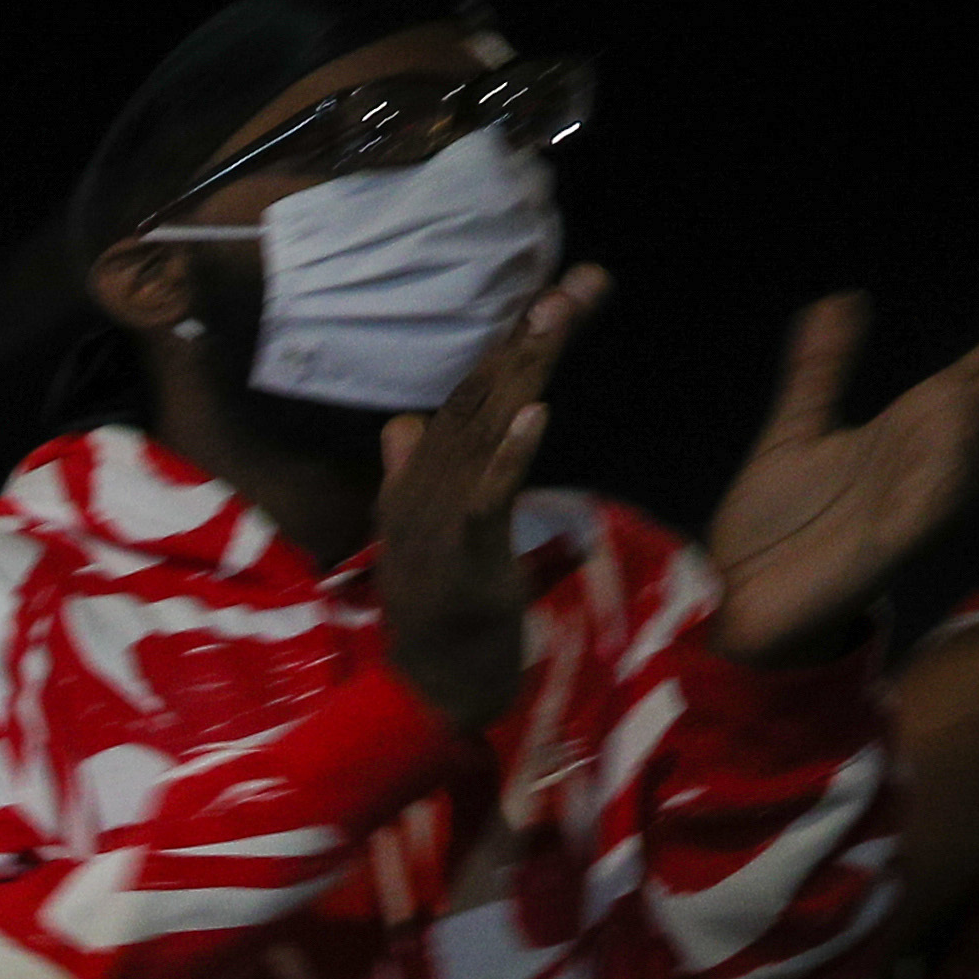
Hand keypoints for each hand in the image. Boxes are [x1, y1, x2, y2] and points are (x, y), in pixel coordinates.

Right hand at [374, 267, 606, 729]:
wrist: (430, 694)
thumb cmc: (443, 619)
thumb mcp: (431, 537)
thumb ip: (413, 477)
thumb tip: (400, 422)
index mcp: (419, 482)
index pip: (466, 397)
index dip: (509, 345)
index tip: (558, 295)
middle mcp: (423, 490)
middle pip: (479, 399)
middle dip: (528, 339)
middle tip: (577, 285)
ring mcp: (438, 522)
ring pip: (483, 433)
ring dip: (521, 374)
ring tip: (555, 318)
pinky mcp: (464, 557)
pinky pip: (489, 498)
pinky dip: (510, 456)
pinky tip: (535, 416)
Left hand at [708, 223, 978, 670]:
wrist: (735, 605)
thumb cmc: (778, 530)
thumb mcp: (797, 431)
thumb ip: (823, 370)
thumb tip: (843, 298)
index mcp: (925, 422)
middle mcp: (943, 451)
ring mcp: (928, 494)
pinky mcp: (895, 541)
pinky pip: (938, 496)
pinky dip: (956, 458)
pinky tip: (971, 408)